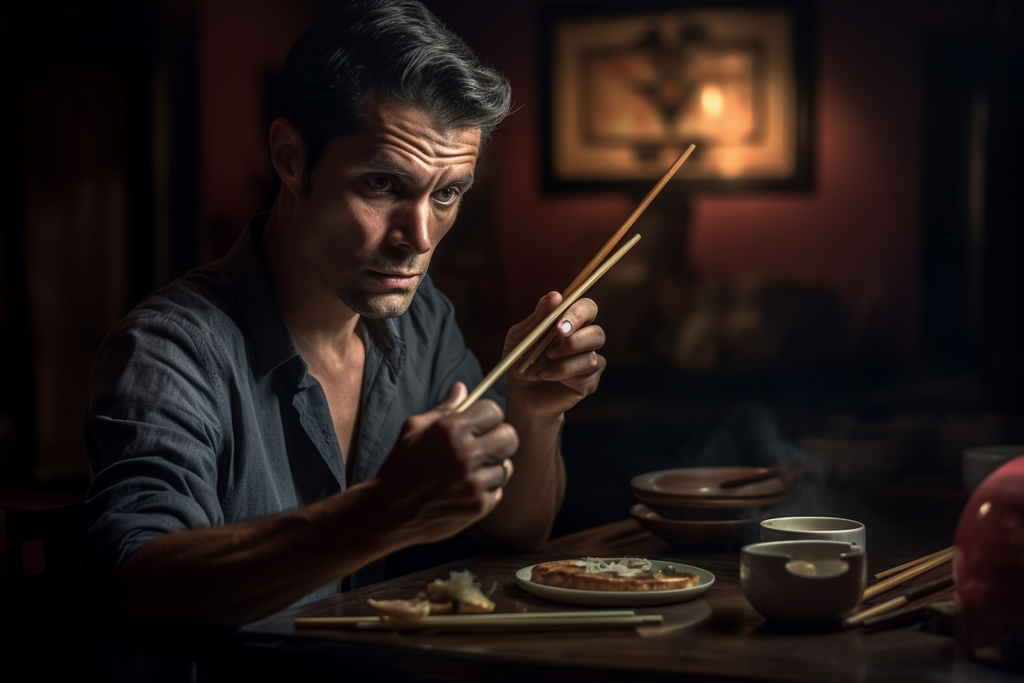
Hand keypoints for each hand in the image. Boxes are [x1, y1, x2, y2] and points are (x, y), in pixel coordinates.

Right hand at [373, 382, 518, 544]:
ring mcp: (474, 482)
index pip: (494, 411)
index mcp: (451, 430)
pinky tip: (466, 489)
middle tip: (485, 446)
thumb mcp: (414, 429)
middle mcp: (466, 455)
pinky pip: (498, 491)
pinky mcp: (478, 506)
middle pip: (510, 437)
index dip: (488, 417)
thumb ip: (444, 408)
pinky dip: (486, 490)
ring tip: (471, 471)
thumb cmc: (400, 465)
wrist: (388, 511)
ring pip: (506, 466)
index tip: (481, 424)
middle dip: (498, 438)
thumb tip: (462, 388)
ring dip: (492, 467)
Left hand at [504, 292, 605, 417]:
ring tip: (543, 364)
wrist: (519, 392)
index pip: (587, 309)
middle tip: (552, 349)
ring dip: (565, 360)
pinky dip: (563, 374)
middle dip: (574, 340)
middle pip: (597, 334)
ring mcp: (589, 361)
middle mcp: (585, 340)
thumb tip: (555, 296)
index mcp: (571, 323)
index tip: (558, 326)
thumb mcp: (521, 336)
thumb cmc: (521, 360)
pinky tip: (546, 375)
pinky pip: (586, 375)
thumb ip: (539, 317)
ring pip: (592, 357)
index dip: (578, 314)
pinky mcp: (589, 382)